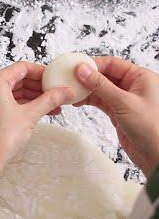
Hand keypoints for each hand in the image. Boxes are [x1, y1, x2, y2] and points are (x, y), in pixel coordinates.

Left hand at [0, 62, 74, 183]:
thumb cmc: (1, 138)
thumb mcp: (30, 115)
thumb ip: (50, 100)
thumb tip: (67, 91)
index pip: (22, 67)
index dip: (41, 72)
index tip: (56, 78)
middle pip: (18, 78)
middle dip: (39, 86)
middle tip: (58, 92)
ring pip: (14, 91)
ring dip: (34, 96)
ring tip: (54, 104)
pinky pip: (8, 101)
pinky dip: (24, 104)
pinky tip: (42, 111)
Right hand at [74, 56, 158, 176]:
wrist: (156, 154)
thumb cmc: (152, 128)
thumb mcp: (123, 103)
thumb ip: (101, 85)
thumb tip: (83, 69)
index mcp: (140, 77)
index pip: (112, 63)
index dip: (93, 64)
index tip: (75, 67)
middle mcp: (133, 85)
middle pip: (104, 75)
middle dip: (86, 77)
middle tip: (69, 80)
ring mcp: (124, 98)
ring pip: (100, 88)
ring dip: (85, 90)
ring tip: (70, 92)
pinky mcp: (117, 111)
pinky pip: (100, 100)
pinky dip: (88, 100)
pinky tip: (77, 101)